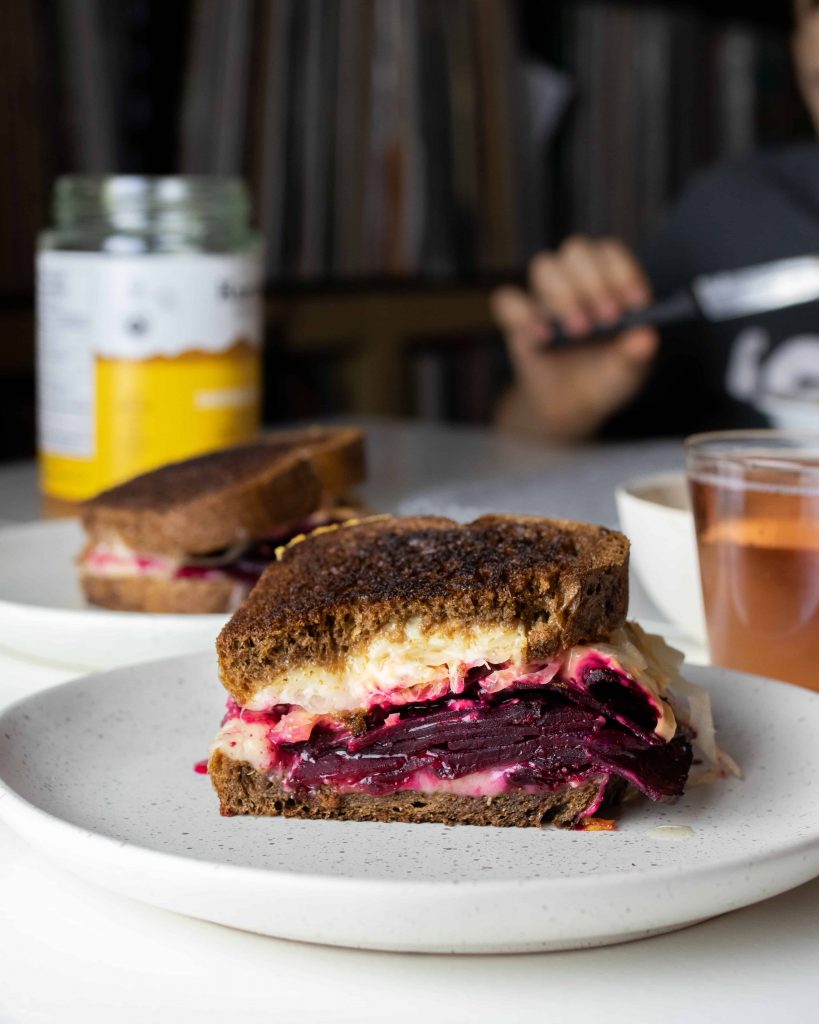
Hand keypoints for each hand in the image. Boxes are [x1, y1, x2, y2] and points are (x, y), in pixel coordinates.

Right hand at [491, 235, 658, 439]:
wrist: (572, 406)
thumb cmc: (605, 377)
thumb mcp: (628, 371)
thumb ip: (637, 354)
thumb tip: (646, 337)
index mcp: (609, 281)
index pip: (611, 253)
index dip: (623, 270)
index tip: (636, 303)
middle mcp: (575, 281)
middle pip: (576, 250)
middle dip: (593, 282)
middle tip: (607, 318)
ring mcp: (544, 298)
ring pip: (544, 266)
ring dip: (563, 294)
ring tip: (579, 331)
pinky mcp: (517, 319)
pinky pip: (507, 300)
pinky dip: (524, 315)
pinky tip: (543, 338)